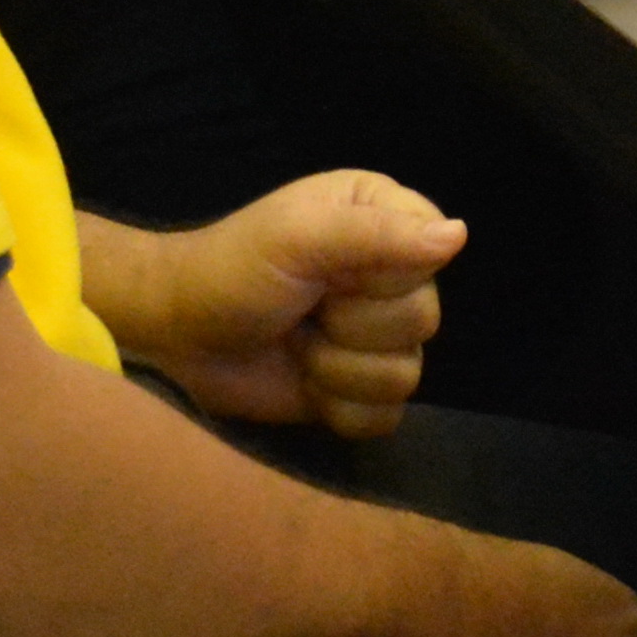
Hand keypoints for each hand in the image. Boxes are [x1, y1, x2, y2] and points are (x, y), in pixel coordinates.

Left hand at [100, 171, 468, 438]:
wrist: (175, 334)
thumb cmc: (232, 270)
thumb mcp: (299, 238)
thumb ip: (377, 235)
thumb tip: (461, 235)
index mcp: (387, 220)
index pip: (435, 254)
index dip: (383, 277)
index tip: (332, 272)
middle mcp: (392, 276)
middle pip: (423, 321)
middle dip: (351, 327)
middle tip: (305, 309)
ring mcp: (377, 338)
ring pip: (407, 376)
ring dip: (337, 370)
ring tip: (297, 345)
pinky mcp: (358, 391)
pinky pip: (386, 417)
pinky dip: (340, 409)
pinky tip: (304, 383)